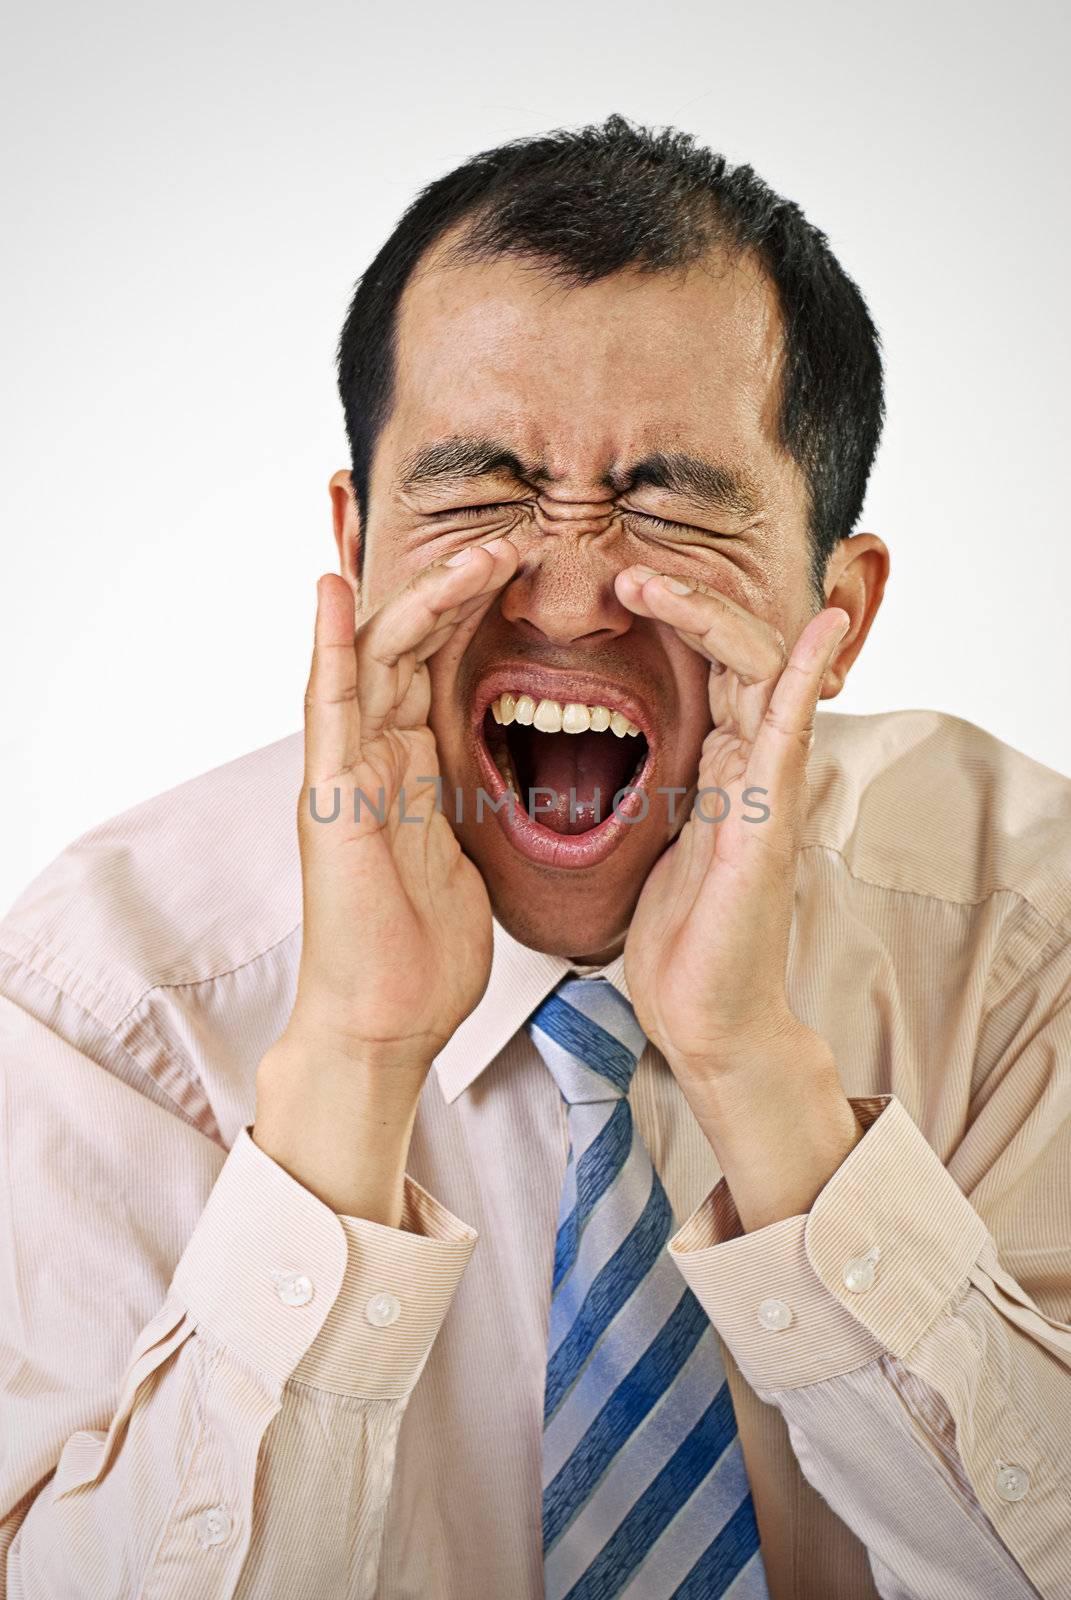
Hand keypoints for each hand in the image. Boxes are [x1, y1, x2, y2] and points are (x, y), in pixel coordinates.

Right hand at [254, 537, 518, 1219]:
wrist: (386, 1025)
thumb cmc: (420, 956)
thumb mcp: (461, 857)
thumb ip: (462, 805)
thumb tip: (491, 783)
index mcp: (406, 768)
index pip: (432, 663)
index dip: (471, 610)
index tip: (525, 570)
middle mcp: (370, 758)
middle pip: (403, 644)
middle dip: (457, 588)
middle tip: (516, 542)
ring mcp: (343, 775)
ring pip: (372, 658)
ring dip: (422, 599)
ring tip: (479, 553)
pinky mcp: (328, 801)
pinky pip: (326, 711)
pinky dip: (324, 647)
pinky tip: (328, 590)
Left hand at [615, 570, 859, 1226]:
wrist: (705, 1017)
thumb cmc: (681, 940)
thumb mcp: (652, 840)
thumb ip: (655, 787)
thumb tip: (609, 750)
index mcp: (720, 766)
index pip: (709, 665)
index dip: (671, 619)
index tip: (610, 593)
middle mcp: (751, 766)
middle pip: (735, 651)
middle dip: (683, 603)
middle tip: (622, 572)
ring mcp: (768, 788)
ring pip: (758, 671)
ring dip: (708, 618)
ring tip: (648, 583)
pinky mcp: (770, 820)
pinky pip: (791, 732)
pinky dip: (807, 673)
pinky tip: (818, 629)